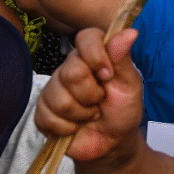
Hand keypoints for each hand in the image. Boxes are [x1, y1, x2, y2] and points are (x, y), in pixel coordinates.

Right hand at [36, 27, 144, 162]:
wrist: (112, 141)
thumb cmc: (122, 109)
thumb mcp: (130, 84)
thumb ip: (123, 59)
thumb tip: (130, 32)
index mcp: (93, 56)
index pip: (86, 37)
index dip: (95, 55)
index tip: (107, 75)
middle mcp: (70, 68)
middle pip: (72, 72)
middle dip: (91, 94)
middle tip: (100, 101)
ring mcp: (53, 89)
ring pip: (59, 99)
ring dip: (81, 114)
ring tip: (90, 115)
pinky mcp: (42, 111)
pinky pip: (47, 117)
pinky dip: (67, 128)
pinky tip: (75, 127)